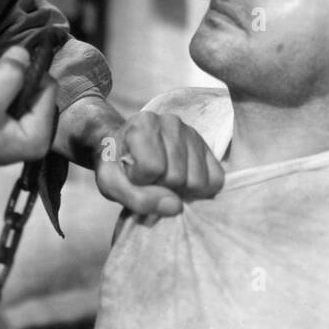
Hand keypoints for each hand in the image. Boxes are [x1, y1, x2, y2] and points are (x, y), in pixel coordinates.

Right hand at [0, 46, 57, 174]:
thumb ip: (9, 75)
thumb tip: (24, 51)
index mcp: (38, 136)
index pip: (48, 88)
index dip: (28, 73)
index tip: (2, 72)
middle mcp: (33, 133)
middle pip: (32, 86)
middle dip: (6, 82)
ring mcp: (16, 127)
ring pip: (14, 86)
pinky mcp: (1, 121)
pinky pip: (1, 92)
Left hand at [94, 110, 223, 217]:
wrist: (126, 150)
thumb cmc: (118, 166)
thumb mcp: (112, 185)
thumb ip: (138, 198)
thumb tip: (176, 206)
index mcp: (143, 123)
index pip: (153, 167)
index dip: (140, 181)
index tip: (132, 174)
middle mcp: (171, 122)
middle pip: (177, 177)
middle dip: (161, 187)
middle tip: (149, 179)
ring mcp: (192, 133)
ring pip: (197, 181)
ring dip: (180, 190)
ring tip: (164, 178)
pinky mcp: (206, 147)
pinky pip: (215, 180)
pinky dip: (200, 189)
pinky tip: (182, 179)